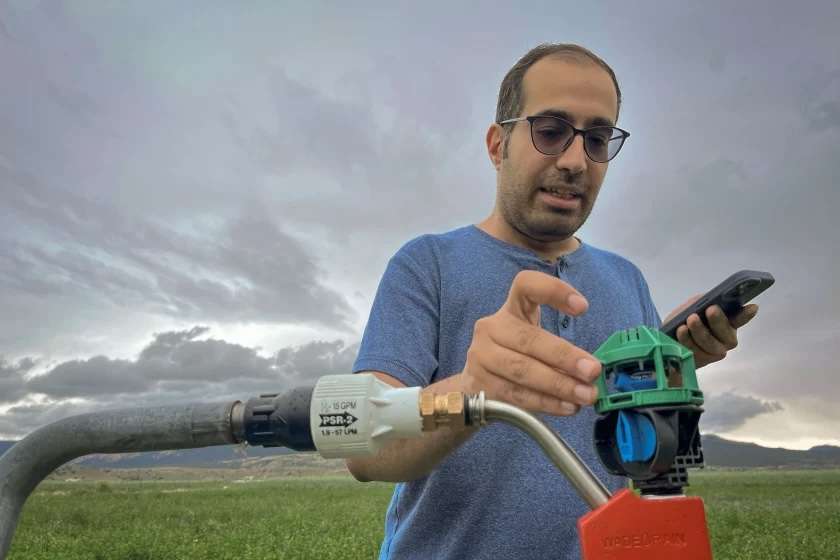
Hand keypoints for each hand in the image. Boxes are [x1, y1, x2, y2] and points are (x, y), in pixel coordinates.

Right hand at [459, 270, 602, 415]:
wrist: (477, 385)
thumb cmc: (517, 356)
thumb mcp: (535, 341)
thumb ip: (560, 350)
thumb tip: (592, 370)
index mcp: (510, 309)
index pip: (526, 286)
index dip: (553, 291)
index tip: (583, 307)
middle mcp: (490, 328)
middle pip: (528, 338)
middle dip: (565, 356)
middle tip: (593, 371)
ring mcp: (481, 357)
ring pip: (522, 370)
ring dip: (558, 385)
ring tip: (586, 395)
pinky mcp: (479, 384)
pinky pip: (516, 395)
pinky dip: (545, 402)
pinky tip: (567, 407)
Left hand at [665, 294, 758, 367]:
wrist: (668, 339)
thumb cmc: (685, 318)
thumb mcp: (692, 306)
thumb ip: (702, 302)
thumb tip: (710, 301)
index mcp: (728, 322)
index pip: (740, 318)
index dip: (746, 314)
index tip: (753, 307)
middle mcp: (726, 339)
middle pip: (725, 333)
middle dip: (718, 321)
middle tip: (711, 309)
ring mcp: (714, 352)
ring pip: (709, 344)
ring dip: (699, 330)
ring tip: (691, 319)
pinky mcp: (700, 361)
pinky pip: (694, 351)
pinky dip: (686, 339)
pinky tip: (682, 330)